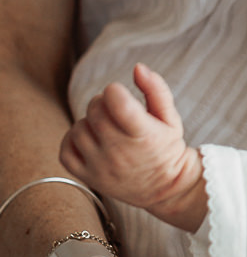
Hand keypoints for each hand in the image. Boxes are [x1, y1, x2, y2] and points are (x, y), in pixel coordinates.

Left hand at [60, 64, 205, 230]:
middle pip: (95, 111)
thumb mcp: (170, 117)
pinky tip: (89, 137)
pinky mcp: (89, 178)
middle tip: (114, 108)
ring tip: (105, 126)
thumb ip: (156, 89)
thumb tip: (138, 67)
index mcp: (142, 135)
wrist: (164, 189)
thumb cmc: (167, 147)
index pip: (117, 102)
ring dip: (89, 121)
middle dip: (102, 102)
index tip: (120, 93)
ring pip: (79, 129)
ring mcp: (101, 167)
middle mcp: (119, 152)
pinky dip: (73, 139)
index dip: (114, 90)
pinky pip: (66, 151)